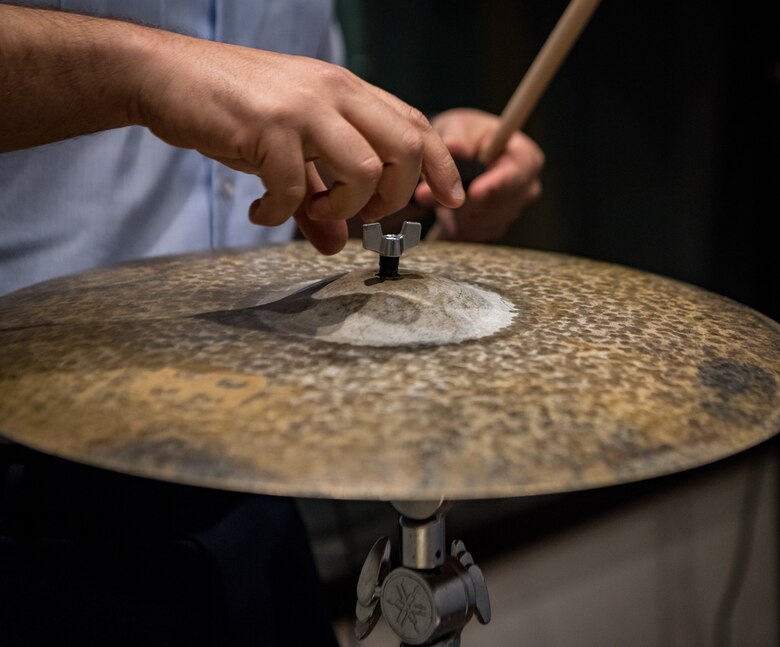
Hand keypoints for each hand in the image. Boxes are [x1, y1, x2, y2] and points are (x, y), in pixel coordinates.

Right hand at [133, 39, 464, 253]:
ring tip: (309, 210)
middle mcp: (334, 92)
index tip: (450, 199)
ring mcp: (303, 107)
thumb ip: (318, 199)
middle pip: (406, 149)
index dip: (441, 165)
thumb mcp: (286, 151)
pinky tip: (260, 212)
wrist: (166, 75)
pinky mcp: (268, 126)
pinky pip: (296, 189)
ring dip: (343, 208)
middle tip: (363, 216)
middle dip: (396, 198)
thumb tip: (337, 245)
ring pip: (365, 171)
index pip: (415, 124)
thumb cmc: (232, 109)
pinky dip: (280, 214)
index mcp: (346, 90)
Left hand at [414, 108, 543, 240]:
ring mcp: (511, 211)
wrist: (457, 156)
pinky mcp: (493, 228)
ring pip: (480, 222)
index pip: (518, 175)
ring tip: (434, 194)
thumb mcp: (458, 126)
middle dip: (462, 201)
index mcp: (525, 157)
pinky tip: (445, 208)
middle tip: (425, 193)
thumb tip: (453, 146)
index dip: (496, 185)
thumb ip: (456, 136)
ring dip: (453, 212)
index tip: (474, 191)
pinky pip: (470, 233)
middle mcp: (525, 188)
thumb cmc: (464, 136)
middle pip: (497, 205)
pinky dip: (452, 222)